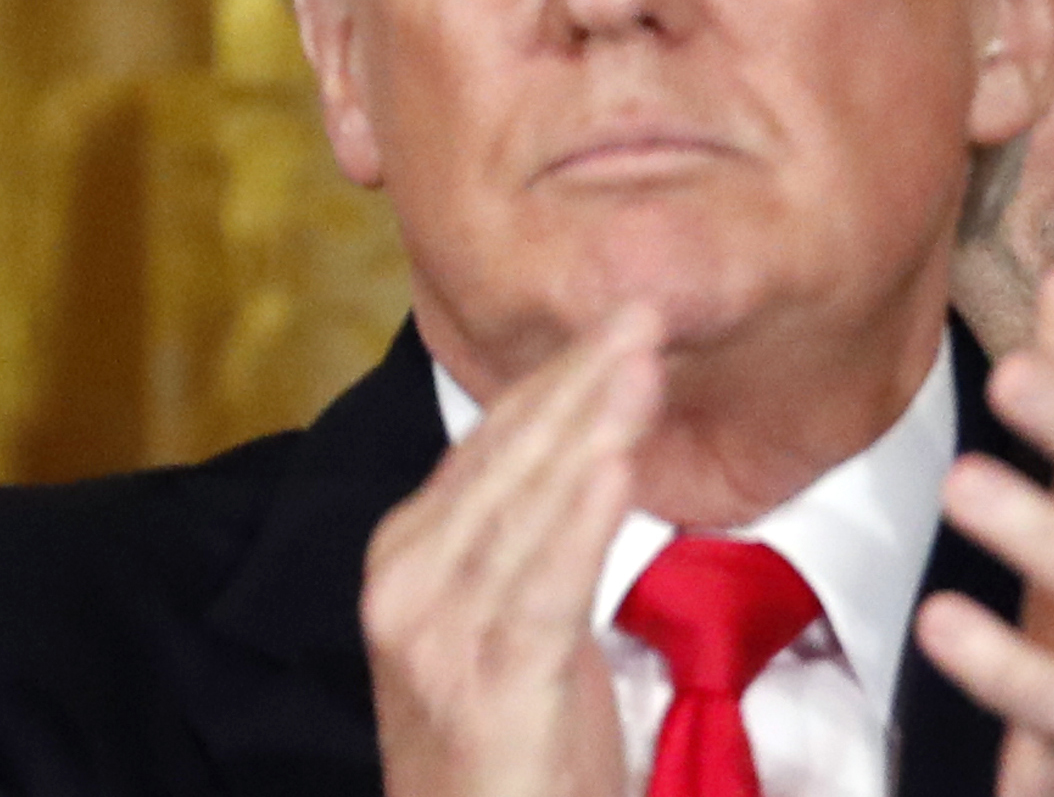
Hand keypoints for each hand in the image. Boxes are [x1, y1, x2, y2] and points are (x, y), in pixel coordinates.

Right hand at [362, 305, 662, 796]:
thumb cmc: (508, 741)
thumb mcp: (507, 617)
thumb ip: (530, 530)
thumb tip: (587, 437)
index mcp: (409, 555)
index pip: (490, 441)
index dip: (557, 374)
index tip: (618, 320)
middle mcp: (407, 584)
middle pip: (508, 457)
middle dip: (580, 378)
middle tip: (646, 310)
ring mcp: (440, 637)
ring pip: (528, 506)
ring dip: (590, 424)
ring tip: (642, 361)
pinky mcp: (491, 687)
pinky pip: (544, 587)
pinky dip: (583, 518)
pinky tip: (617, 462)